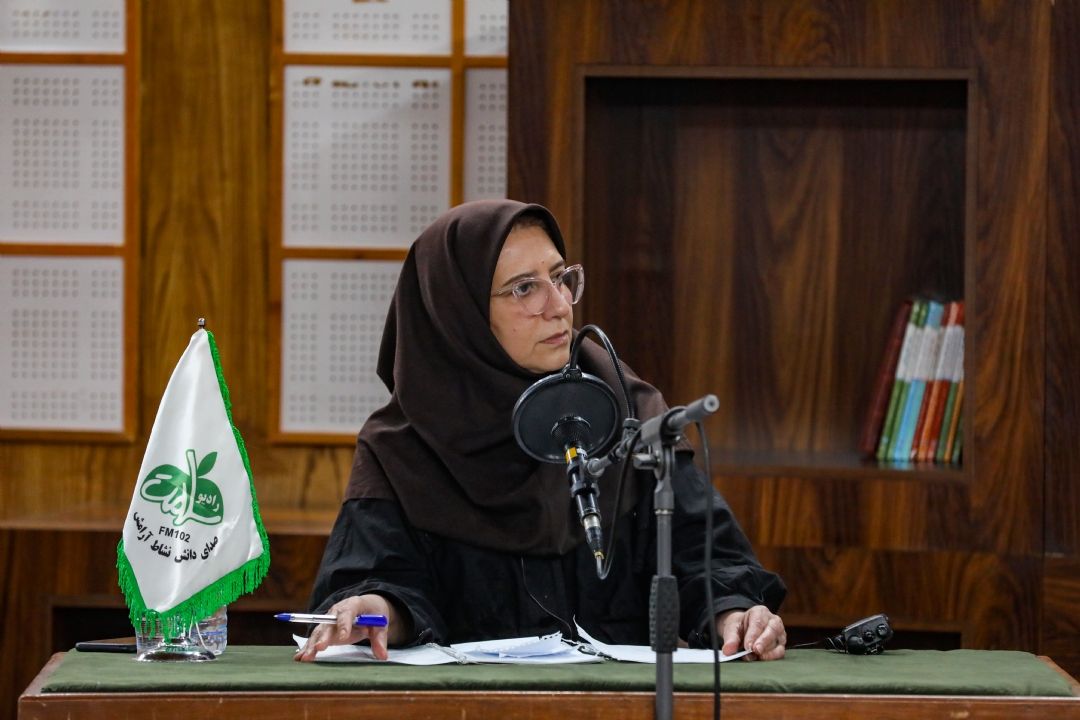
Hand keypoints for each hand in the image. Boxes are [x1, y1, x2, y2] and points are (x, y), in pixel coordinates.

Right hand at [293, 594, 407, 661]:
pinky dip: (307, 647)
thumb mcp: (381, 623)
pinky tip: (299, 657)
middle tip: (319, 648)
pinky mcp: (325, 630)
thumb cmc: (374, 613)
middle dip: (323, 636)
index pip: (347, 613)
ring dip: (311, 645)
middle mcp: (337, 611)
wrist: (367, 606)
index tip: (343, 637)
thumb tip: (383, 656)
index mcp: (353, 604)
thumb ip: (380, 638)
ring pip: (319, 632)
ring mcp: (329, 620)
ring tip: (304, 658)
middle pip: (329, 624)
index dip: (344, 624)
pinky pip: (315, 638)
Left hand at [716, 605, 785, 660]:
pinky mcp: (780, 644)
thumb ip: (730, 638)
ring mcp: (779, 632)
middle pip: (772, 630)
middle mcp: (773, 620)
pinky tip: (763, 659)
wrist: (744, 629)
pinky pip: (780, 651)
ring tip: (758, 657)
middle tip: (756, 651)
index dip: (753, 635)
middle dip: (764, 642)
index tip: (748, 646)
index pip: (758, 623)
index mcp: (760, 612)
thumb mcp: (732, 628)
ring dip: (768, 652)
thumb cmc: (739, 626)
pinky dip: (772, 657)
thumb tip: (728, 651)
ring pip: (778, 642)